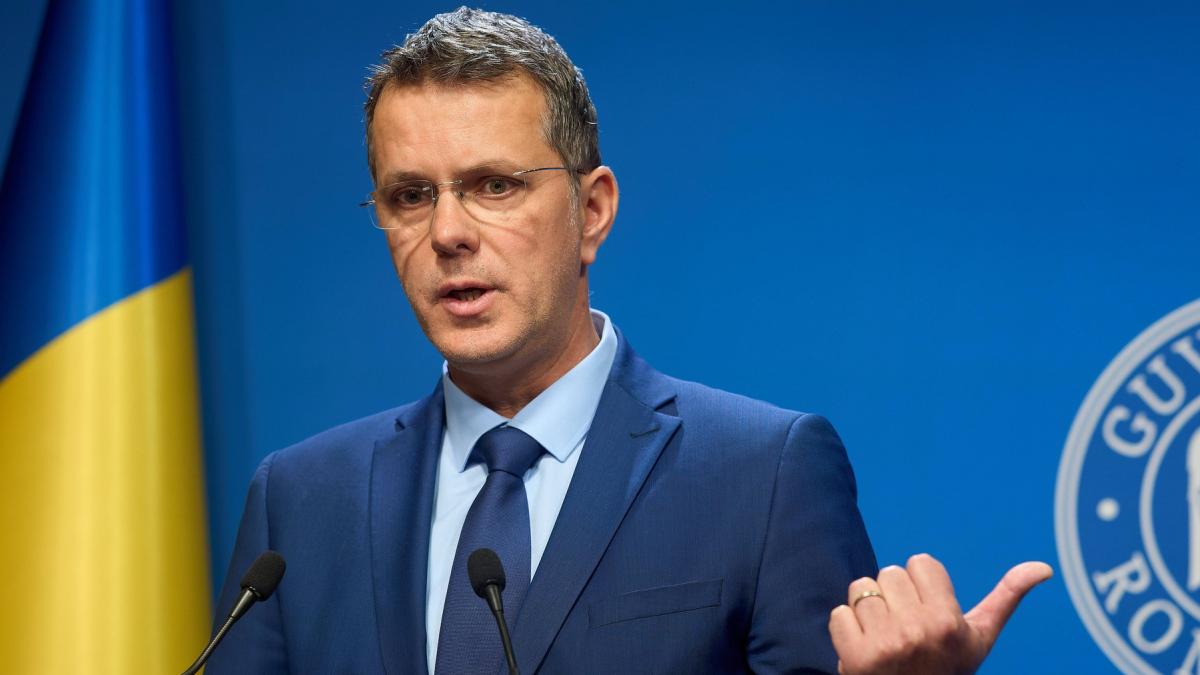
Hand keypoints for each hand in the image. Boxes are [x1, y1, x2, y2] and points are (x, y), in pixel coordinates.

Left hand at [828, 553, 1052, 674]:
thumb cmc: (948, 667)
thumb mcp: (979, 637)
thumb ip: (1006, 598)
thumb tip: (1043, 567)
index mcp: (948, 622)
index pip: (920, 563)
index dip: (921, 585)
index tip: (926, 611)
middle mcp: (918, 631)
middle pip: (889, 573)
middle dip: (894, 596)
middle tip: (904, 628)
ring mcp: (885, 644)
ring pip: (861, 588)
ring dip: (867, 610)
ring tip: (883, 636)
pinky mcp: (855, 657)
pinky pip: (838, 613)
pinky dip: (846, 629)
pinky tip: (864, 648)